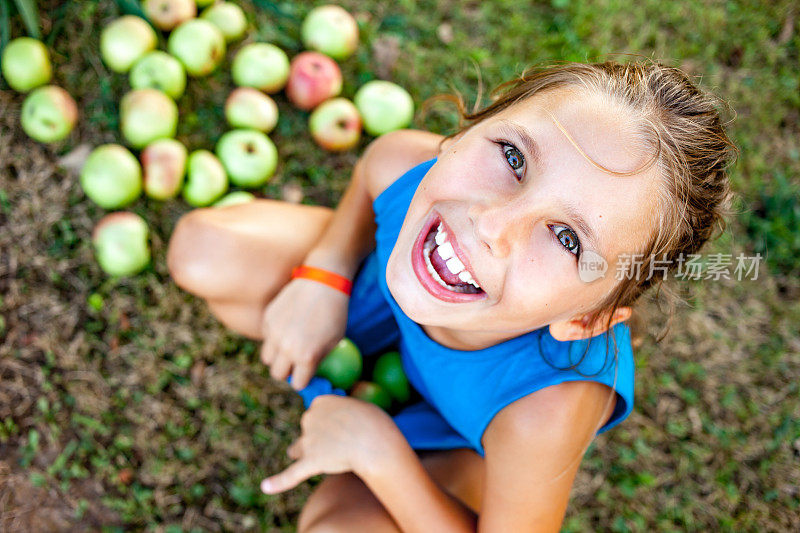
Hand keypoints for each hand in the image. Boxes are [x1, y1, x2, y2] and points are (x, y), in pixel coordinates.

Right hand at [260, 277, 349, 389]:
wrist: (323, 281)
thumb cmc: (335, 313)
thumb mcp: (334, 341)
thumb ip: (318, 360)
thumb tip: (309, 373)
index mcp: (306, 357)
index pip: (298, 383)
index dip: (304, 379)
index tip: (307, 372)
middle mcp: (287, 348)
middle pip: (278, 374)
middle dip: (288, 371)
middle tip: (296, 362)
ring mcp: (274, 333)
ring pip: (267, 358)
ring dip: (277, 356)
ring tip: (289, 346)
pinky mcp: (267, 319)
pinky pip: (266, 338)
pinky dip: (274, 337)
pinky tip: (288, 325)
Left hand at [260, 395, 402, 493]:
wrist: (374, 440)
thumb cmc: (374, 423)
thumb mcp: (361, 407)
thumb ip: (346, 413)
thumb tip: (345, 423)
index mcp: (321, 402)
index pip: (318, 411)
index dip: (330, 421)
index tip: (344, 427)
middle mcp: (310, 418)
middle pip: (307, 429)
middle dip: (317, 437)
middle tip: (342, 444)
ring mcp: (308, 441)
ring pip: (298, 448)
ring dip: (302, 453)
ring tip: (311, 458)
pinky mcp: (310, 461)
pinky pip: (291, 474)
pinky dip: (278, 482)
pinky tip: (265, 487)